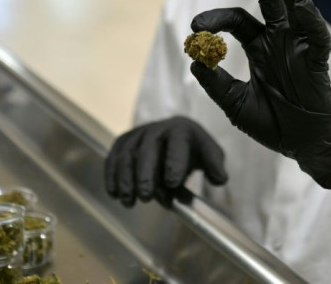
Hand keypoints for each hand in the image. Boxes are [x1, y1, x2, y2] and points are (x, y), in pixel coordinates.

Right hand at [104, 116, 227, 206]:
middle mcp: (158, 128)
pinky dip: (111, 175)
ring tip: (129, 202)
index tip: (172, 184)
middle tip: (146, 197)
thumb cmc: (194, 150)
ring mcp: (139, 133)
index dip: (174, 163)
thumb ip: (215, 166)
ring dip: (126, 179)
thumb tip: (219, 179)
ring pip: (127, 154)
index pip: (177, 144)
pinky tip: (114, 194)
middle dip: (145, 174)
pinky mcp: (124, 141)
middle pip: (148, 149)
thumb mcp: (210, 156)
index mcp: (182, 130)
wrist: (176, 136)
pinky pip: (114, 157)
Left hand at [190, 0, 330, 188]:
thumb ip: (216, 83)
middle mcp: (279, 40)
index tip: (195, 28)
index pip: (237, 20)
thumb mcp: (235, 104)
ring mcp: (298, 47)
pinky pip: (315, 34)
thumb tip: (194, 62)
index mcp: (259, 46)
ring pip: (294, 7)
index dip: (216, 19)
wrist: (303, 146)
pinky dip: (307, 17)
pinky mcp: (316, 60)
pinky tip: (297, 3)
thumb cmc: (274, 123)